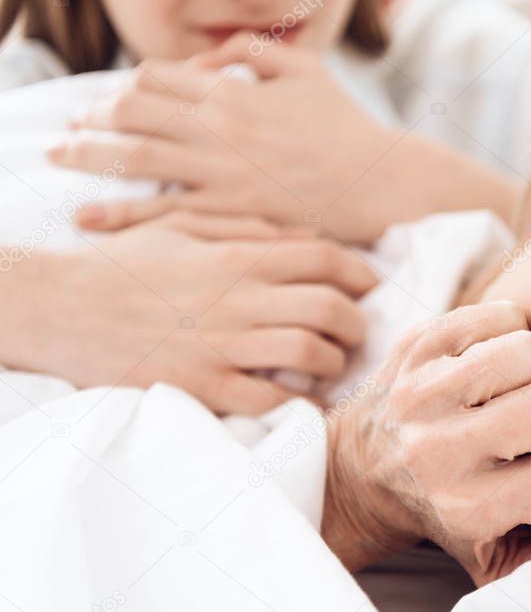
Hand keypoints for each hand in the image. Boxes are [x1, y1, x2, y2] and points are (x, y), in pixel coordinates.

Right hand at [0, 212, 376, 413]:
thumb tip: (306, 235)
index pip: (324, 257)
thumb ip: (247, 226)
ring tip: (330, 366)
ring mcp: (220, 344)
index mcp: (237, 255)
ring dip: (332, 363)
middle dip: (358, 323)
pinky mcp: (199, 385)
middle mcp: (238, 298)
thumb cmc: (125, 262)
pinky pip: (267, 400)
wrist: (59, 306)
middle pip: (330, 307)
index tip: (371, 287)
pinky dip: (295, 404)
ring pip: (308, 353)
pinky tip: (300, 400)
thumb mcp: (183, 225)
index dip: (361, 273)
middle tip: (358, 334)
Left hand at [50, 34, 515, 242]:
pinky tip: (91, 217)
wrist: (382, 183)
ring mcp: (224, 174)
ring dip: (90, 156)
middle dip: (93, 118)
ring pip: (136, 159)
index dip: (123, 87)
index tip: (107, 102)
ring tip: (61, 159)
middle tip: (72, 129)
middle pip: (132, 113)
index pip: (156, 78)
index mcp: (236, 92)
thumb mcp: (308, 70)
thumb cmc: (348, 128)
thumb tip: (206, 59)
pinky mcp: (232, 215)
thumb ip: (253, 51)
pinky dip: (122, 213)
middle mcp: (221, 130)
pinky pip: (164, 212)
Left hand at [321, 302, 530, 584]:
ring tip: (513, 393)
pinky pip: (502, 314)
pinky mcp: (418, 344)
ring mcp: (423, 390)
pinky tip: (491, 366)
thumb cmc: (447, 510)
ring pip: (530, 351)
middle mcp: (440, 450)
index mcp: (470, 508)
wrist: (361, 468)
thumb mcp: (502, 557)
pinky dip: (508, 334)